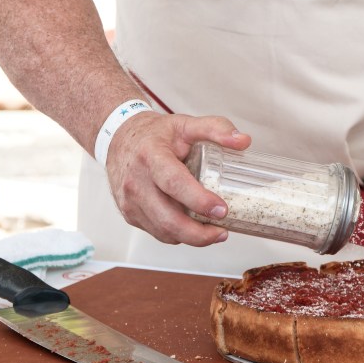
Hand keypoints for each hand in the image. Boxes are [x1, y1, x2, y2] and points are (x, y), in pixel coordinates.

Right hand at [106, 112, 250, 245]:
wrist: (119, 139)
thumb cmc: (154, 134)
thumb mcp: (185, 124)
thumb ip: (216, 128)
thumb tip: (243, 141)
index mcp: (151, 155)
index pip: (174, 182)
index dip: (198, 200)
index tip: (222, 210)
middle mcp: (136, 181)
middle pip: (167, 217)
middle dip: (198, 233)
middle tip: (223, 231)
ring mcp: (130, 201)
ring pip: (162, 231)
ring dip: (190, 238)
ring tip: (214, 233)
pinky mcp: (129, 214)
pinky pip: (156, 231)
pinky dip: (177, 235)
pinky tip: (193, 229)